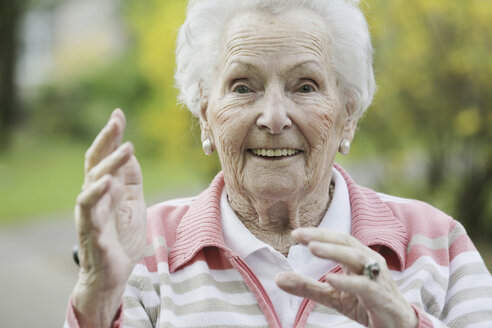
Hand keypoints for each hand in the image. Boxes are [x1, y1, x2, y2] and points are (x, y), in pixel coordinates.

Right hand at [71, 109, 146, 326]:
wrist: (114, 273)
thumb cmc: (121, 237)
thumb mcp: (132, 202)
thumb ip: (130, 179)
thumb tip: (129, 152)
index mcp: (105, 189)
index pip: (104, 157)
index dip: (110, 136)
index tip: (118, 114)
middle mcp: (94, 196)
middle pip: (96, 163)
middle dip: (107, 141)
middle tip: (117, 120)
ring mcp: (90, 212)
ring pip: (93, 182)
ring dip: (109, 164)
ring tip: (126, 148)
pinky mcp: (91, 231)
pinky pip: (90, 210)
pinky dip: (97, 195)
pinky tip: (108, 182)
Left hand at [275, 228, 416, 327]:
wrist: (397, 326)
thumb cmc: (366, 304)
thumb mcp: (332, 295)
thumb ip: (307, 286)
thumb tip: (278, 278)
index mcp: (358, 257)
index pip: (337, 238)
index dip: (317, 233)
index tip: (295, 233)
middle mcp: (369, 261)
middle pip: (345, 242)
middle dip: (322, 237)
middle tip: (299, 235)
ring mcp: (376, 277)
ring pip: (356, 257)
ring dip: (333, 251)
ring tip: (313, 248)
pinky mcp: (380, 296)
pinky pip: (364, 285)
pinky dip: (347, 281)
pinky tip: (331, 279)